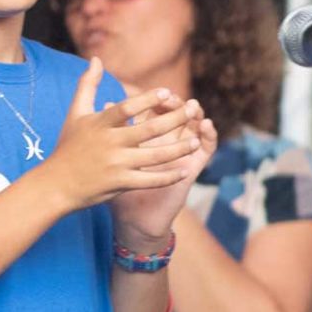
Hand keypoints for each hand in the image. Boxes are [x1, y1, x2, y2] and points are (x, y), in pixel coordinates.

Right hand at [38, 61, 205, 211]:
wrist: (56, 185)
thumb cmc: (68, 146)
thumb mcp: (76, 113)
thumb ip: (87, 85)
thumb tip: (96, 59)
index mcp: (100, 124)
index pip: (126, 108)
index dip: (147, 99)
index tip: (168, 92)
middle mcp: (110, 143)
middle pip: (149, 130)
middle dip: (175, 119)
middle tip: (195, 109)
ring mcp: (116, 164)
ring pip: (155, 156)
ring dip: (179, 149)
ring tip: (197, 142)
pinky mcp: (121, 184)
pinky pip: (150, 180)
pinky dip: (168, 177)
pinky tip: (184, 171)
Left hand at [113, 108, 220, 238]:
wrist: (132, 218)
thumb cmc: (117, 189)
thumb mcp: (110, 159)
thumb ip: (108, 133)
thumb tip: (102, 105)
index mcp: (147, 137)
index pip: (155, 110)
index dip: (157, 99)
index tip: (153, 93)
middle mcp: (166, 142)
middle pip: (176, 114)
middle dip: (175, 103)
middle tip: (173, 97)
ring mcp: (181, 153)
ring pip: (194, 127)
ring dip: (196, 114)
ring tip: (193, 106)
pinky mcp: (193, 166)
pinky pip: (206, 148)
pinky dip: (210, 135)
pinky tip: (206, 124)